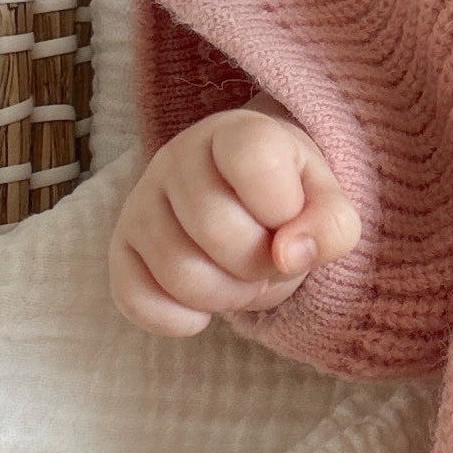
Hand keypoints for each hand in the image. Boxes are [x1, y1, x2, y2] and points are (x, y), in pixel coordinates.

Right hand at [109, 106, 360, 336]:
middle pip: (216, 231)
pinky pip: (135, 298)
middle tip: (268, 259)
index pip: (252, 159)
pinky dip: (177, 319)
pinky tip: (201, 310)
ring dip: (226, 296)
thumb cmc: (288, 199)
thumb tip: (290, 255)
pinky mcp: (121, 248)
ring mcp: (141, 202)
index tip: (290, 218)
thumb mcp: (326, 202)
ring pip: (179, 273)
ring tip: (240, 278)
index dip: (283, 208)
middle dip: (258, 264)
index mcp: (233, 133)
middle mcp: (176, 158)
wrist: (247, 202)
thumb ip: (332, 224)